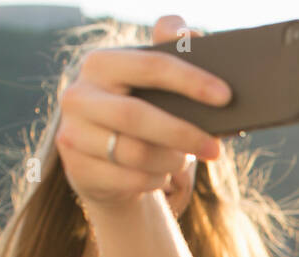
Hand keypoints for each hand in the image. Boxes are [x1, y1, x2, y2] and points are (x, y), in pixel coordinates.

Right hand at [55, 15, 228, 211]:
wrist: (106, 163)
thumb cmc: (143, 116)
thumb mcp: (156, 88)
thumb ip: (172, 56)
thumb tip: (191, 35)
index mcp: (101, 64)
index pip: (150, 65)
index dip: (190, 80)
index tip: (225, 96)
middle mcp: (78, 95)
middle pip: (136, 116)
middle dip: (183, 134)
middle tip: (215, 149)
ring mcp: (73, 133)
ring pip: (136, 153)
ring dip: (171, 160)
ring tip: (184, 159)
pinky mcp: (78, 169)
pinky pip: (132, 180)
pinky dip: (157, 180)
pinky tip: (160, 174)